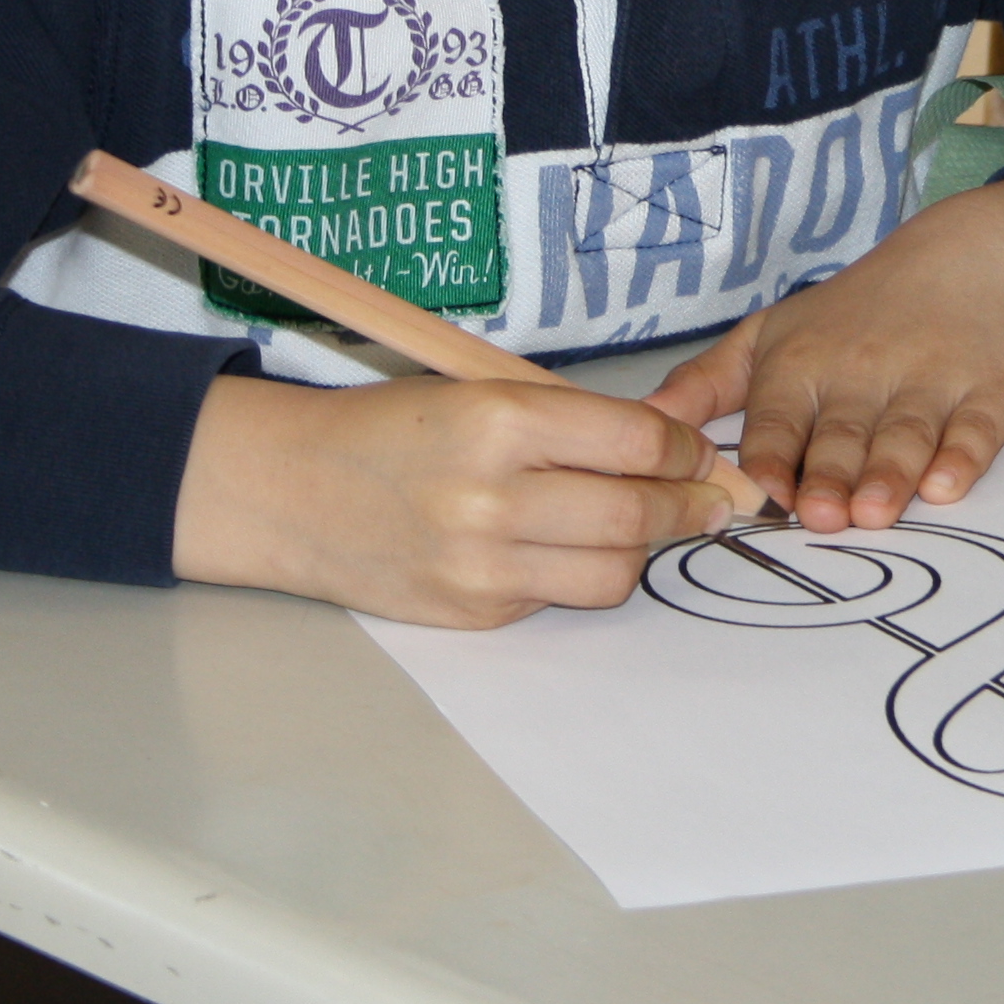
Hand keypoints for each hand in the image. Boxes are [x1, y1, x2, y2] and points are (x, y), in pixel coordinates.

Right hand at [171, 374, 733, 627]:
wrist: (293, 489)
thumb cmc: (393, 427)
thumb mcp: (481, 391)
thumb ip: (575, 423)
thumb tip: (678, 452)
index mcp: (498, 420)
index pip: (635, 443)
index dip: (684, 450)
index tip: (697, 452)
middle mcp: (492, 497)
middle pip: (636, 515)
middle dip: (689, 507)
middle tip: (710, 500)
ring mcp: (482, 565)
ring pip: (613, 572)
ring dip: (642, 548)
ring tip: (639, 522)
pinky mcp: (474, 613)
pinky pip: (561, 597)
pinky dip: (578, 571)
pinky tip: (561, 543)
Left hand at [642, 174, 1003, 531]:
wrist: (969, 261)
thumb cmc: (855, 314)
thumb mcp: (772, 333)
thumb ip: (706, 384)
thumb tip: (641, 423)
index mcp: (802, 363)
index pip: (779, 418)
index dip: (772, 457)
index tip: (761, 494)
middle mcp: (864, 372)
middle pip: (843, 435)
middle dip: (831, 476)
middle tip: (821, 517)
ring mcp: (930, 383)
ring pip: (905, 435)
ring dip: (890, 474)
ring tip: (875, 511)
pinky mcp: (988, 393)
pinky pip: (975, 429)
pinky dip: (963, 457)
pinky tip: (949, 484)